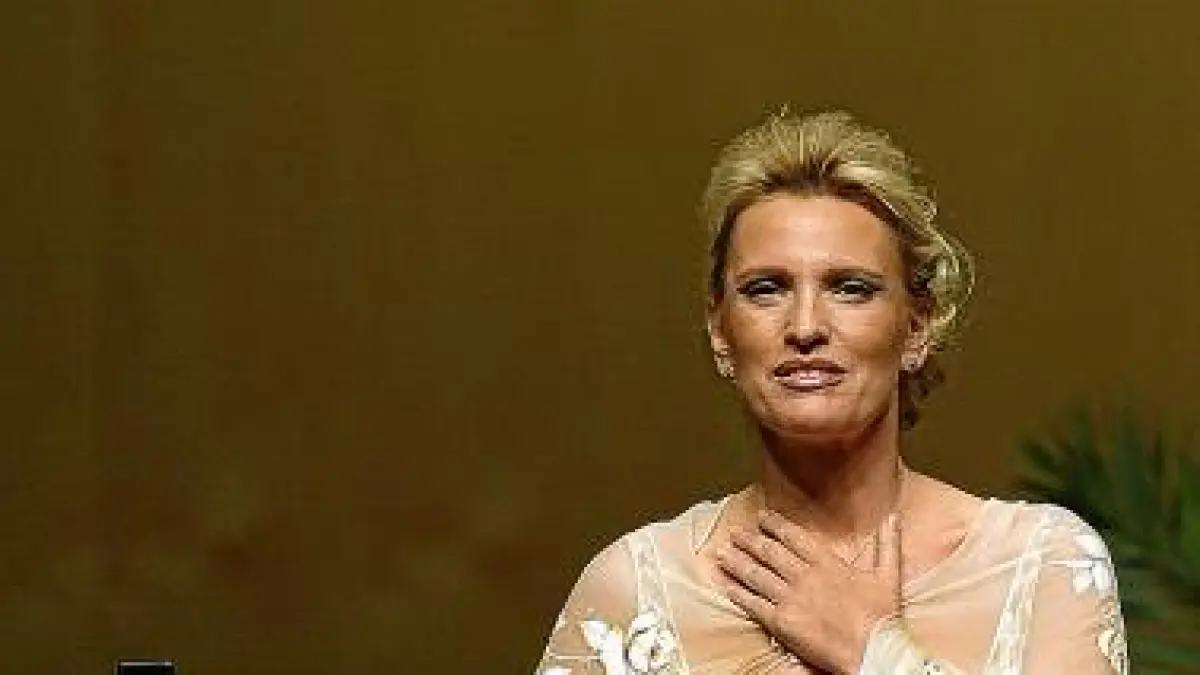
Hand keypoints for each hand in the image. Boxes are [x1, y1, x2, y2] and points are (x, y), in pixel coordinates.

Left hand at [715, 510, 901, 674]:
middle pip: (769, 553)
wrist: (874, 650)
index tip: (762, 516)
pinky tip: (726, 586)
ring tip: (721, 553)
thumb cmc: (883, 617)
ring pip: (756, 575)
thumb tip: (893, 516)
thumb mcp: (889, 575)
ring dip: (737, 562)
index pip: (794, 537)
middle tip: (734, 531)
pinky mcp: (782, 622)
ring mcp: (790, 598)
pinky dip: (738, 593)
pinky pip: (754, 604)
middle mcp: (804, 576)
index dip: (775, 525)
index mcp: (827, 563)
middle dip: (749, 540)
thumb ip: (887, 543)